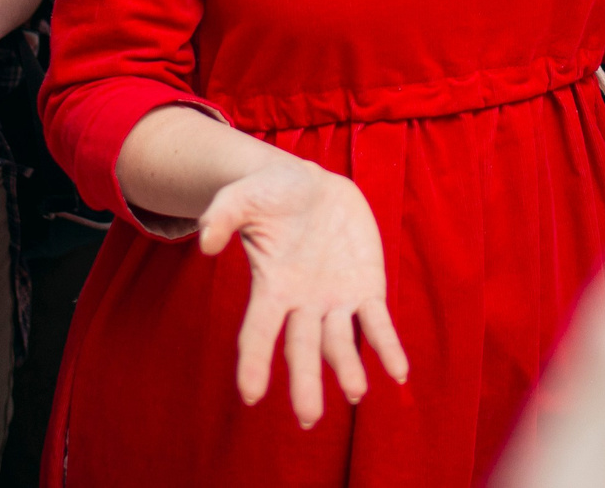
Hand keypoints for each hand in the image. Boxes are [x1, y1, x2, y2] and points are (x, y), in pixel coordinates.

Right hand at [201, 159, 409, 428]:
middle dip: (306, 382)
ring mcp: (336, 300)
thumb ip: (222, 216)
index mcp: (271, 289)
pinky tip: (399, 373)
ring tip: (356, 391)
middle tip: (308, 419)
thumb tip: (205, 242)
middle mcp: (303, 305)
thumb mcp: (241, 197)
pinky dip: (388, 347)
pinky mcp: (367, 288)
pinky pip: (378, 324)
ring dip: (349, 367)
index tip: (251, 395)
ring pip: (342, 342)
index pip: (258, 332)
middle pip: (302, 349)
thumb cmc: (269, 193)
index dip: (254, 362)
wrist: (312, 184)